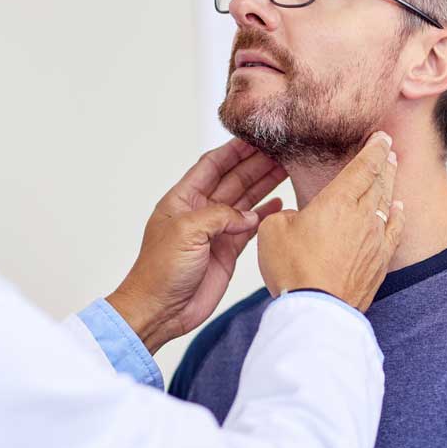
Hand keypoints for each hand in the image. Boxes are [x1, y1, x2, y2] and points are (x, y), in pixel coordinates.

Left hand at [107, 138, 287, 352]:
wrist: (160, 310)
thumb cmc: (160, 271)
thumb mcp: (186, 232)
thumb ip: (219, 216)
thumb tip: (247, 215)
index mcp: (182, 200)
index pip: (211, 165)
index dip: (233, 151)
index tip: (255, 137)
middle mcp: (200, 212)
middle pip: (233, 179)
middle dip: (256, 165)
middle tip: (281, 151)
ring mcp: (215, 231)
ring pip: (244, 200)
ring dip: (264, 184)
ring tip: (286, 170)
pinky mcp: (228, 251)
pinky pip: (250, 226)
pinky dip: (265, 214)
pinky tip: (280, 202)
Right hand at [256, 132, 403, 311]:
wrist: (317, 309)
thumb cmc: (294, 270)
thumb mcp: (273, 231)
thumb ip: (286, 215)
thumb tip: (296, 219)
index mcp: (338, 201)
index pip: (363, 166)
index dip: (373, 148)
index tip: (381, 136)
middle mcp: (363, 216)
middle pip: (379, 181)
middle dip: (384, 162)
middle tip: (388, 148)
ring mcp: (375, 239)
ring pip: (387, 203)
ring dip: (391, 184)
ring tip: (393, 170)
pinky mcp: (380, 262)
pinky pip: (394, 231)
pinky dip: (398, 215)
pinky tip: (399, 209)